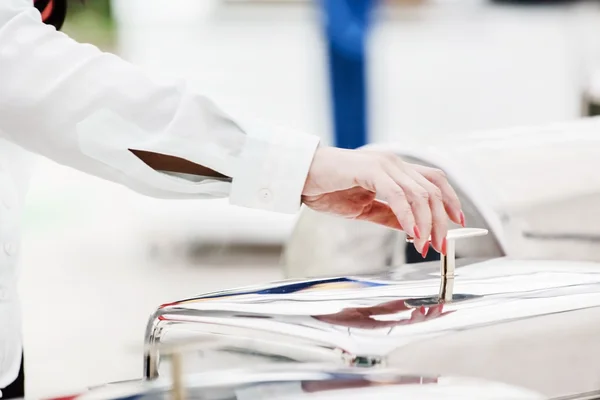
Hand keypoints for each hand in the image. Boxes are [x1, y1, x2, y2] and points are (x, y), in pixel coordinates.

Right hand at [302, 147, 464, 254]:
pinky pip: (397, 195)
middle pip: (432, 190)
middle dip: (441, 221)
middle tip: (440, 246)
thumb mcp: (366, 207)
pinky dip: (408, 216)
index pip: (434, 181)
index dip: (450, 201)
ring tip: (424, 246)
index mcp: (395, 169)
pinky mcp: (371, 170)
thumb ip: (390, 215)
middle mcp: (394, 163)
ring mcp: (384, 164)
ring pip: (419, 194)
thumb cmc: (328, 188)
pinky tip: (412, 234)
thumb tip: (413, 229)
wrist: (301, 176)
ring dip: (427, 223)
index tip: (458, 223)